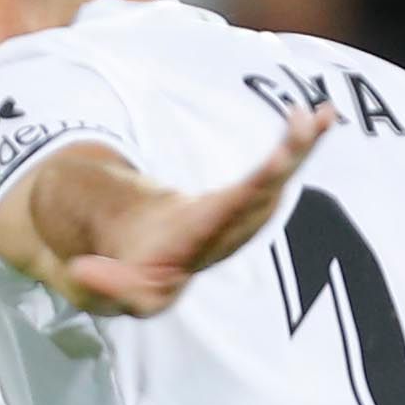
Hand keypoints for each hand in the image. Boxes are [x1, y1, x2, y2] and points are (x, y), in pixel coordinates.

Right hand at [29, 106, 330, 316]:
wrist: (139, 271)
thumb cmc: (119, 277)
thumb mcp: (98, 289)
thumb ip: (99, 285)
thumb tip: (83, 272)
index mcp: (187, 250)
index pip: (215, 226)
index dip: (234, 205)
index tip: (270, 171)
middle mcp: (221, 238)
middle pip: (258, 202)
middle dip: (281, 168)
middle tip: (301, 133)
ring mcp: (236, 224)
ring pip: (275, 186)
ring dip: (298, 150)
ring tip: (320, 116)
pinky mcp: (243, 206)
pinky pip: (277, 174)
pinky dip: (298, 146)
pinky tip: (321, 118)